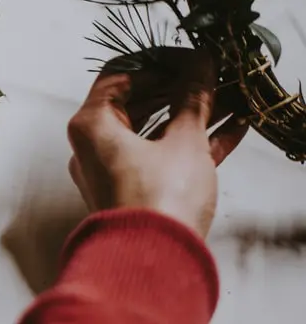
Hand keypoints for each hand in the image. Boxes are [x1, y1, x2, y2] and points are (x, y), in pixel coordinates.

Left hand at [66, 47, 248, 237]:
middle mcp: (92, 145)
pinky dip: (191, 141)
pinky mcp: (132, 190)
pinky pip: (161, 155)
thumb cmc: (157, 201)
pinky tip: (232, 129)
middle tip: (215, 76)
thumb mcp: (183, 141)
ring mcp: (111, 169)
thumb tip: (200, 66)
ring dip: (191, 113)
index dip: (159, 61)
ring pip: (154, 128)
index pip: (120, 73)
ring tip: (230, 98)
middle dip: (181, 87)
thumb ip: (193, 99)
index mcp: (91, 124)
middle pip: (137, 101)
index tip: (193, 58)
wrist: (153, 265)